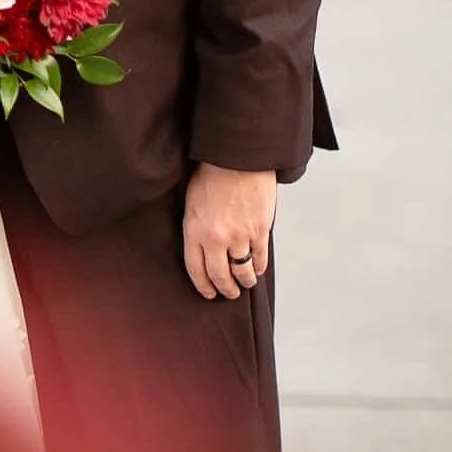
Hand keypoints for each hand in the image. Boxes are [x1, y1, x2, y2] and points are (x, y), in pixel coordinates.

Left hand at [182, 164, 276, 300]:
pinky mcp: (259, 231)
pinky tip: (257, 269)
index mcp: (194, 231)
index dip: (203, 285)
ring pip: (242, 272)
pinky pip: (260, 258)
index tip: (208, 293)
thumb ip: (195, 226)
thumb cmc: (211, 174)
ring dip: (244, 281)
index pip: (195, 269)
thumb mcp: (191, 201)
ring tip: (244, 283)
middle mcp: (215, 239)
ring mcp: (239, 236)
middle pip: (220, 276)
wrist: (237, 158)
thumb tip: (201, 244)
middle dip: (225, 289)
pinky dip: (259, 267)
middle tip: (228, 293)